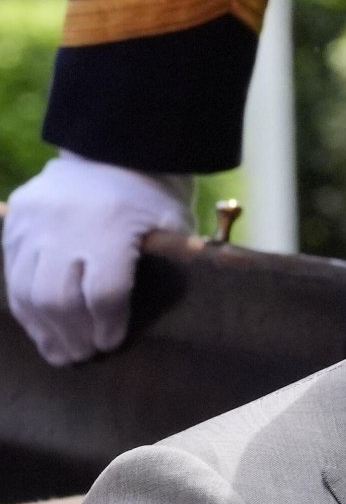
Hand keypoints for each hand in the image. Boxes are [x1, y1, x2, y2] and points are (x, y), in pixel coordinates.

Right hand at [3, 153, 192, 363]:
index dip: (107, 326)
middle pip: (59, 299)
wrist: (112, 148)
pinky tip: (41, 327)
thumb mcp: (172, 227)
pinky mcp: (15, 221)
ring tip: (62, 352)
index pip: (104, 293)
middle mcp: (65, 223)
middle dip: (73, 335)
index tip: (112, 343)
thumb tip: (159, 322)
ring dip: (44, 330)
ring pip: (27, 291)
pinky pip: (11, 273)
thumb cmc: (152, 198)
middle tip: (85, 354)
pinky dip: (25, 306)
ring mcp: (34, 222)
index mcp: (111, 225)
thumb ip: (166, 269)